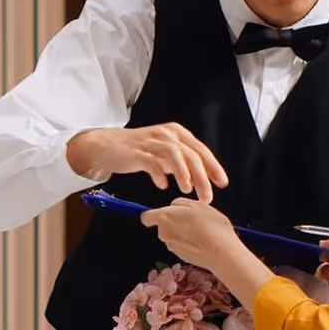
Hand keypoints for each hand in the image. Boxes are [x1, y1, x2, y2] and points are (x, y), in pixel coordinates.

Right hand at [69, 123, 228, 202]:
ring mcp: (152, 142)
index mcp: (177, 133)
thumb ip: (180, 162)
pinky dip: (160, 174)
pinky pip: (153, 162)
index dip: (213, 167)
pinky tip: (162, 185)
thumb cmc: (136, 150)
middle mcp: (167, 134)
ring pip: (176, 156)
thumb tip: (197, 178)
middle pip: (191, 155)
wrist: (106, 146)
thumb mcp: (163, 152)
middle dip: (202, 177)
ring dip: (184, 175)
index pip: (201, 150)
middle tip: (207, 196)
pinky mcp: (137, 151)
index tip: (221, 183)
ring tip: (187, 191)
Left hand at [140, 197, 241, 267]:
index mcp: (165, 218)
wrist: (221, 252)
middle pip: (162, 226)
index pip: (146, 217)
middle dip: (174, 222)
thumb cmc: (211, 226)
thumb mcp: (197, 205)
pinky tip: (202, 241)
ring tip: (201, 230)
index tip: (162, 213)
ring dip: (182, 232)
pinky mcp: (180, 256)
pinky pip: (181, 245)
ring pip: (172, 235)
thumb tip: (173, 206)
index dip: (152, 214)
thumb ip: (180, 203)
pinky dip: (188, 242)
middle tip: (192, 219)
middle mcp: (164, 233)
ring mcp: (171, 246)